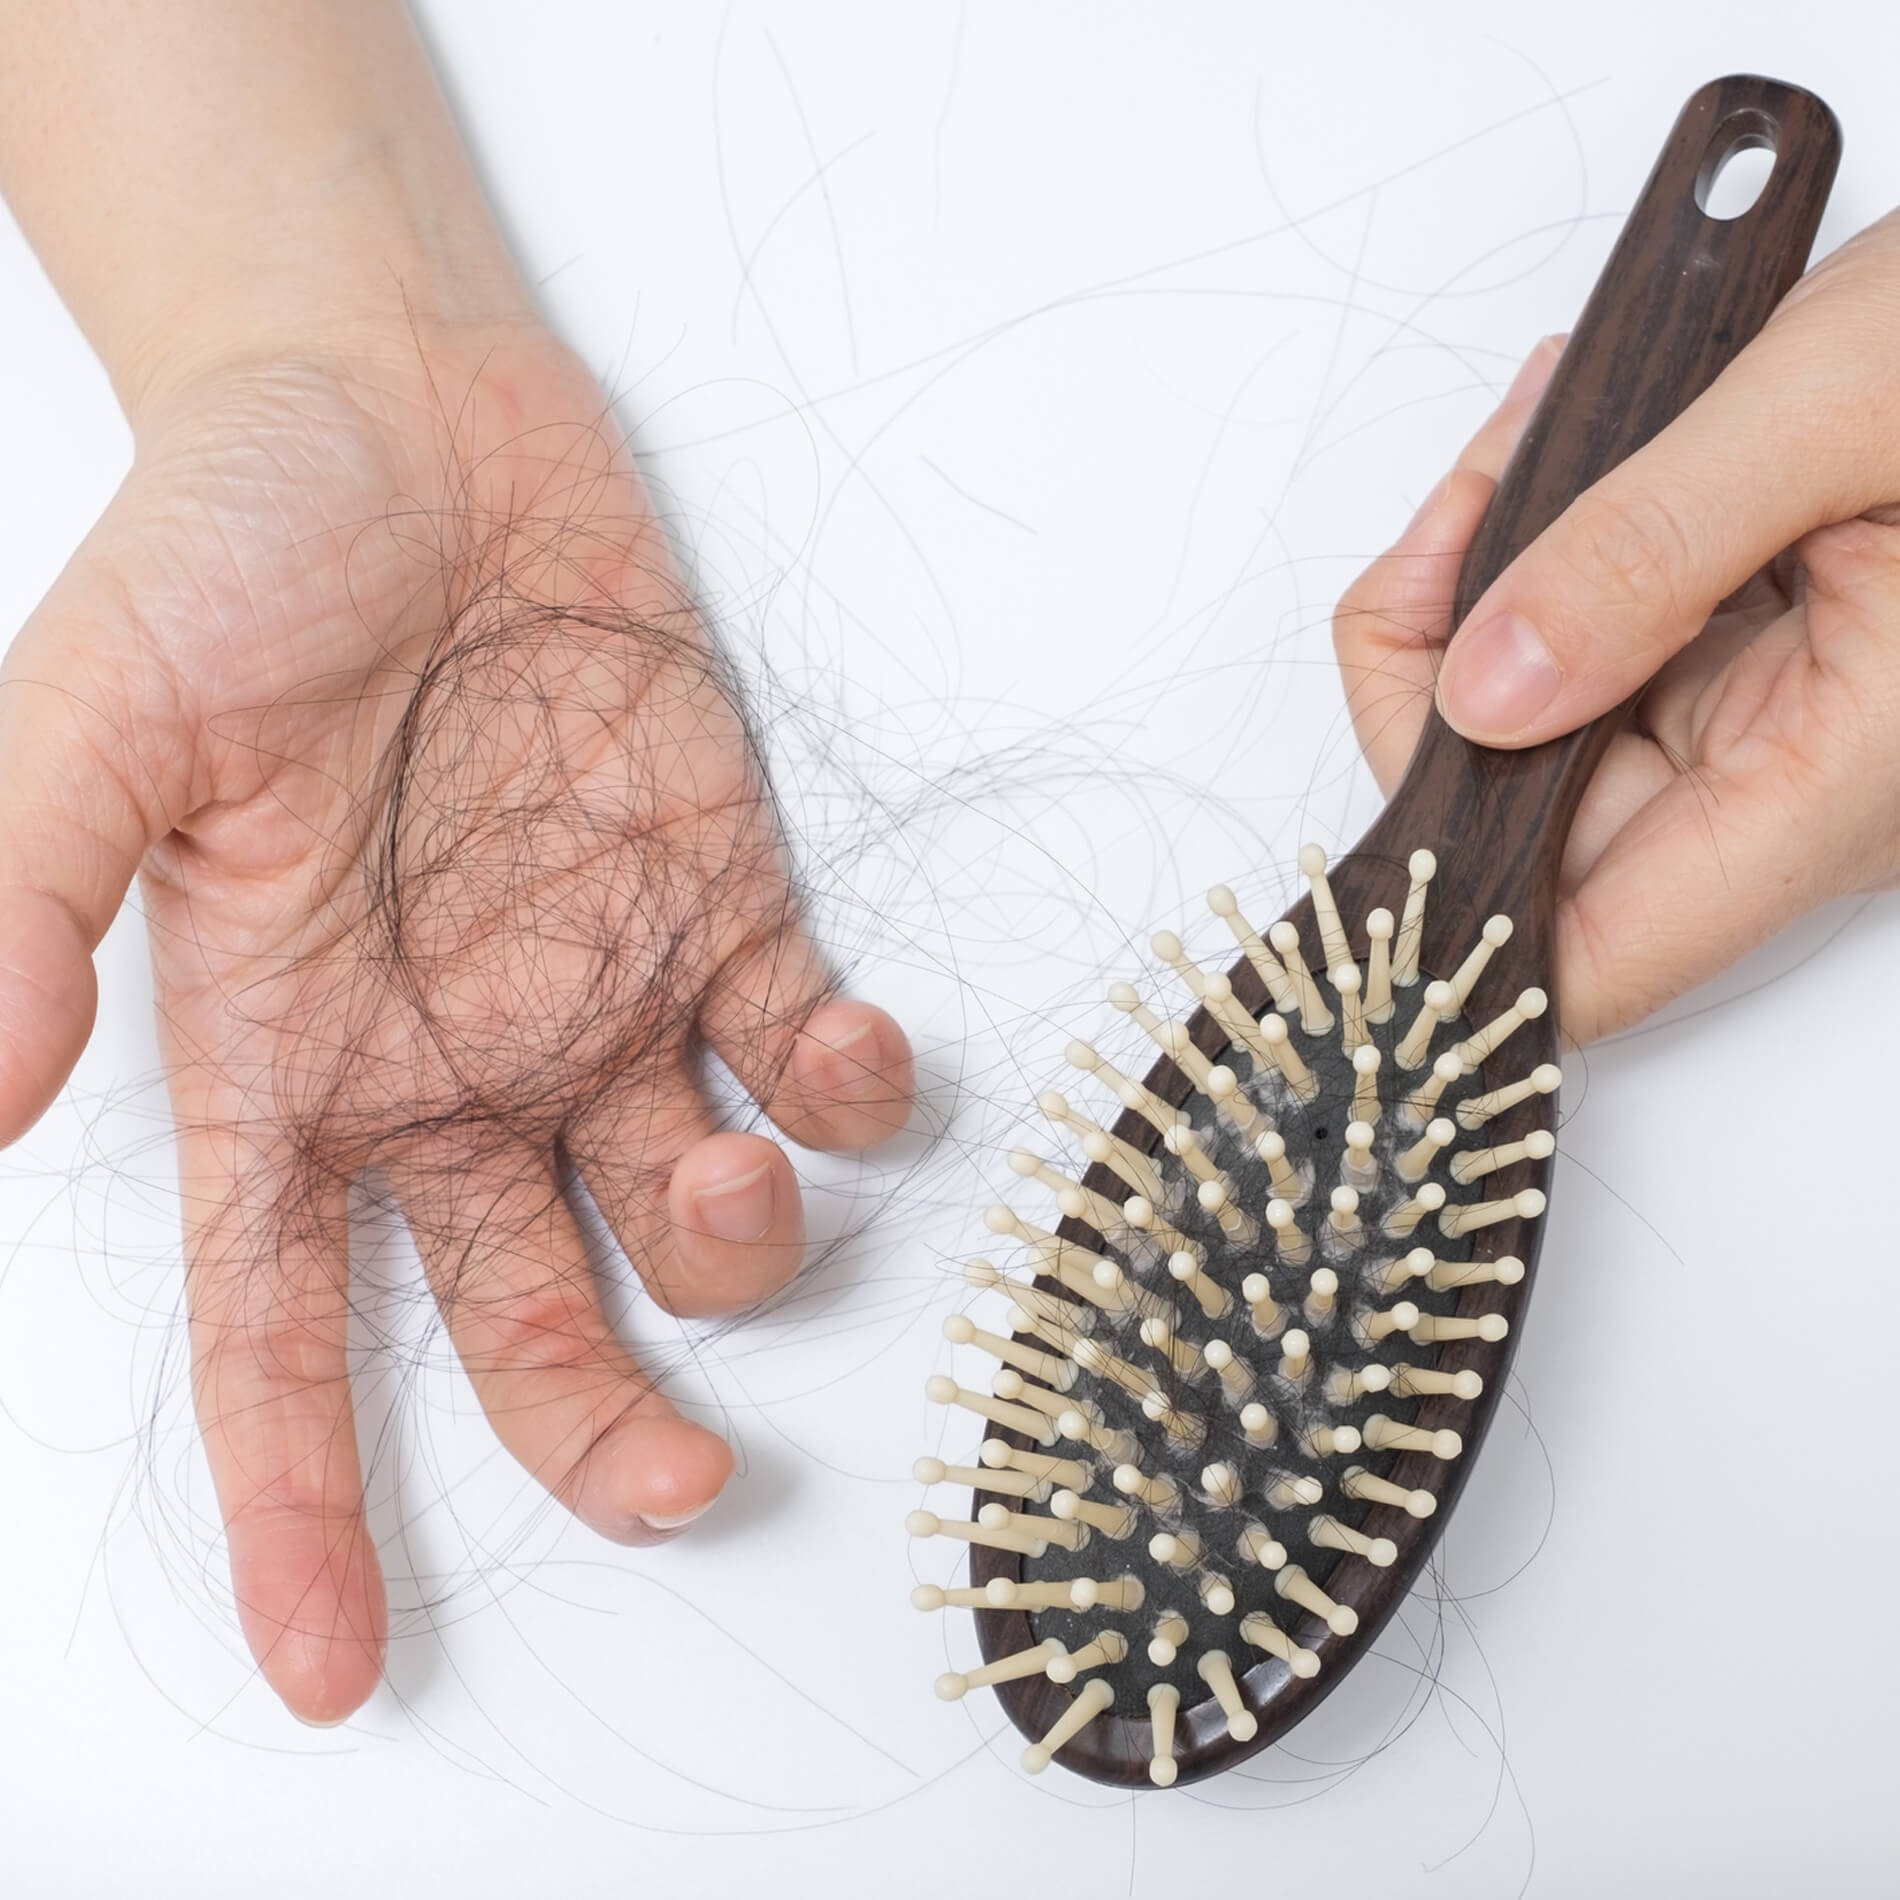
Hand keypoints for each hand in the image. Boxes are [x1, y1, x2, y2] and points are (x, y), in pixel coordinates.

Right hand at [0, 320, 914, 1722]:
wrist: (402, 413)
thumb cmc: (235, 547)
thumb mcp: (89, 715)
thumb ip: (21, 903)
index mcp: (291, 1058)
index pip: (280, 1331)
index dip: (298, 1504)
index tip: (332, 1665)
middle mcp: (454, 1060)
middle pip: (529, 1325)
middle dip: (603, 1432)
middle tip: (680, 1483)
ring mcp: (602, 993)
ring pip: (690, 1212)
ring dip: (735, 1248)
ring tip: (726, 1183)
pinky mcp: (721, 903)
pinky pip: (803, 1052)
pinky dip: (847, 1086)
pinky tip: (839, 1056)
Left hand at [1333, 209, 1899, 1040]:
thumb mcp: (1833, 401)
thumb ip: (1647, 551)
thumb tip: (1487, 689)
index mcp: (1832, 789)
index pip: (1586, 961)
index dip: (1448, 927)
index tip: (1360, 840)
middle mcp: (1793, 792)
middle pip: (1523, 824)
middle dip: (1446, 662)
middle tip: (1464, 511)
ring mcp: (1773, 733)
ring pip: (1541, 726)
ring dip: (1493, 588)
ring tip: (1540, 442)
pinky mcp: (1761, 665)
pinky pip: (1593, 652)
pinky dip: (1549, 560)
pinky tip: (1572, 459)